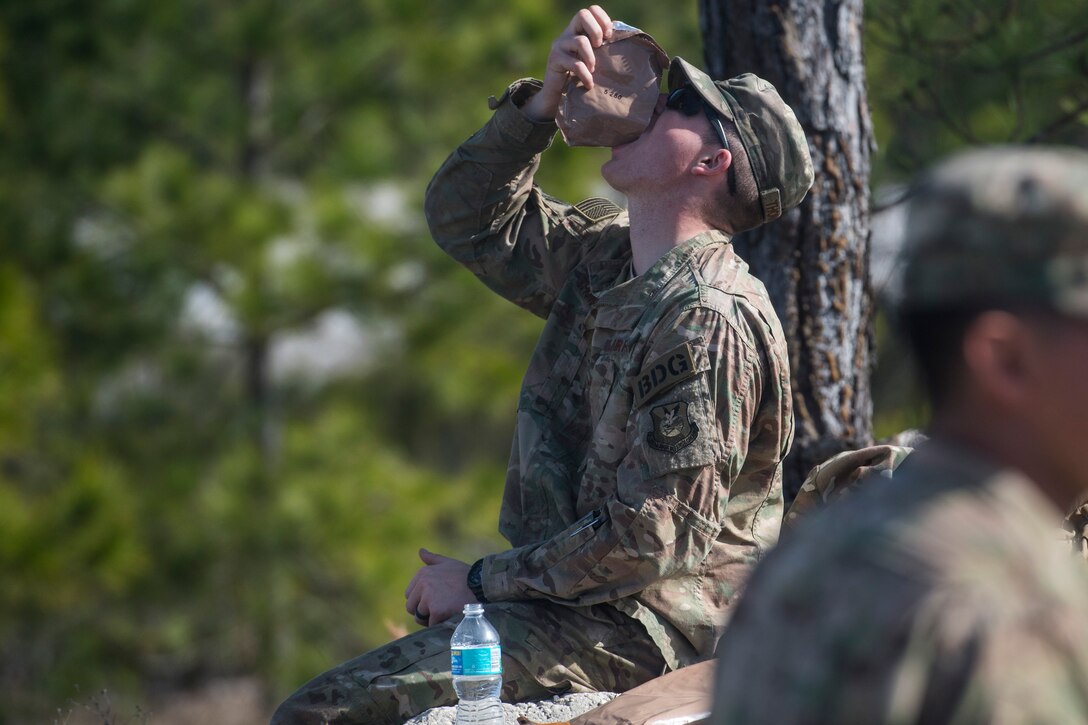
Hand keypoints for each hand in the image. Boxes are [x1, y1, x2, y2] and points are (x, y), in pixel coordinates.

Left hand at [404, 548, 475, 626]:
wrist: (481, 587)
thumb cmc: (466, 576)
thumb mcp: (448, 563)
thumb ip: (432, 559)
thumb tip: (420, 551)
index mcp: (423, 573)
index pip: (410, 594)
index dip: (421, 600)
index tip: (436, 600)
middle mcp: (423, 584)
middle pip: (411, 607)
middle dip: (423, 611)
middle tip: (441, 608)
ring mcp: (429, 597)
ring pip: (420, 617)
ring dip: (431, 619)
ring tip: (447, 611)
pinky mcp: (436, 610)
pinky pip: (431, 624)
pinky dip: (440, 624)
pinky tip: (451, 615)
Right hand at [523, 5, 612, 121]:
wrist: (558, 93)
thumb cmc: (580, 75)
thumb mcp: (592, 58)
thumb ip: (602, 48)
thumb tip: (624, 39)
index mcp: (578, 29)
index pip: (590, 10)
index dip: (602, 19)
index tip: (608, 36)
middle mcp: (568, 33)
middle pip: (582, 14)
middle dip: (596, 31)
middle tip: (600, 47)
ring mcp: (559, 44)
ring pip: (580, 41)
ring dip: (591, 57)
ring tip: (593, 70)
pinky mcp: (555, 59)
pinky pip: (575, 64)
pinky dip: (585, 74)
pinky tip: (589, 83)